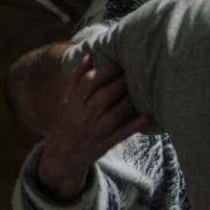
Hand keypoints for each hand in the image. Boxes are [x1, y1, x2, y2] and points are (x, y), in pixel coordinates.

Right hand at [35, 59, 150, 198]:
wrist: (63, 154)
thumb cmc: (70, 119)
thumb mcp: (68, 100)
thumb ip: (77, 78)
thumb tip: (89, 56)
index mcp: (73, 103)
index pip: (89, 82)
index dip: (106, 71)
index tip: (120, 62)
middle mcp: (83, 116)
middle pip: (103, 97)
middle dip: (121, 83)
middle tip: (135, 73)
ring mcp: (95, 131)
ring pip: (114, 115)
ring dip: (129, 102)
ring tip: (142, 90)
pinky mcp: (105, 144)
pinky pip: (121, 134)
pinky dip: (134, 125)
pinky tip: (147, 116)